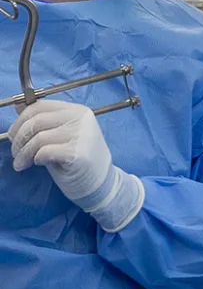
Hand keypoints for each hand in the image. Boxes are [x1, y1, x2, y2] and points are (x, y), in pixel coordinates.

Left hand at [9, 101, 143, 231]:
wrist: (101, 183)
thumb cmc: (78, 160)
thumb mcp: (61, 135)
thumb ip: (44, 120)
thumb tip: (18, 105)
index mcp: (78, 111)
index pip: (40, 106)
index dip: (20, 120)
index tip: (14, 136)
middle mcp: (82, 119)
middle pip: (36, 120)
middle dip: (19, 138)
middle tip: (16, 153)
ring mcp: (82, 134)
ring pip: (38, 138)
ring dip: (24, 153)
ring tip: (22, 163)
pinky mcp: (78, 153)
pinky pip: (44, 152)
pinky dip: (36, 159)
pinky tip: (39, 164)